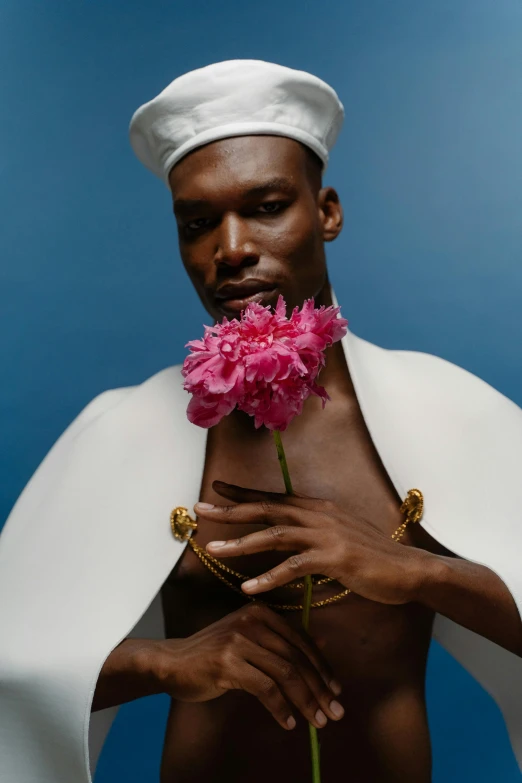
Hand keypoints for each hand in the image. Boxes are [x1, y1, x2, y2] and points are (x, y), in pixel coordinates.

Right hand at [147, 603, 343, 729]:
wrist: (172, 662)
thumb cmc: (213, 653)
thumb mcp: (250, 640)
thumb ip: (282, 641)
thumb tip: (322, 645)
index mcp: (260, 612)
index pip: (300, 640)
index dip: (322, 667)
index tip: (335, 690)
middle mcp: (252, 621)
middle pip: (296, 658)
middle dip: (319, 688)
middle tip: (334, 712)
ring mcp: (239, 640)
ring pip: (285, 673)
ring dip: (306, 701)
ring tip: (317, 721)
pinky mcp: (228, 662)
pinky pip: (265, 688)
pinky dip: (281, 708)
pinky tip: (288, 722)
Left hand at [197, 481, 433, 604]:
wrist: (409, 569)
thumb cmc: (374, 557)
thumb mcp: (339, 538)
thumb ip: (313, 535)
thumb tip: (290, 539)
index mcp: (318, 508)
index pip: (274, 496)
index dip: (244, 492)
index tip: (216, 487)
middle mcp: (319, 514)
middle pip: (266, 507)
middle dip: (231, 508)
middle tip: (200, 509)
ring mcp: (327, 534)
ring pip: (274, 534)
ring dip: (241, 542)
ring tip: (212, 550)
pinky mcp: (335, 557)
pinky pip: (294, 566)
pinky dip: (269, 577)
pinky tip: (249, 589)